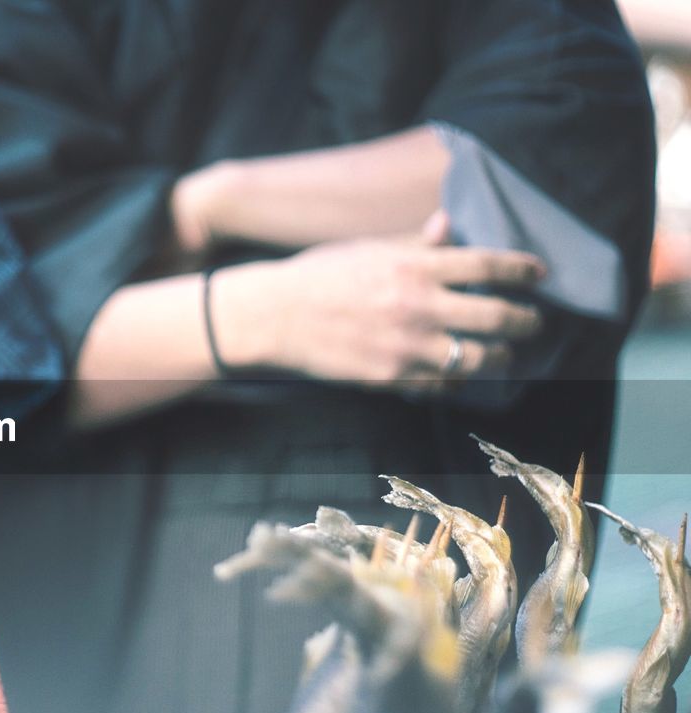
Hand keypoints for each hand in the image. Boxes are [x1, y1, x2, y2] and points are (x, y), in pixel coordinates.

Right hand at [211, 219, 546, 393]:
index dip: (522, 269)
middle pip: (496, 316)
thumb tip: (448, 226)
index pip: (488, 265)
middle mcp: (417, 305)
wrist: (273, 316)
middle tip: (534, 322)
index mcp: (414, 266)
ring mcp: (406, 345)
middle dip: (525, 321)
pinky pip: (440, 384)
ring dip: (499, 357)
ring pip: (477, 358)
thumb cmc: (318, 275)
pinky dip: (455, 380)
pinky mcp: (390, 376)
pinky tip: (459, 375)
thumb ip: (413, 244)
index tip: (539, 274)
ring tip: (503, 354)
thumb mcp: (367, 249)